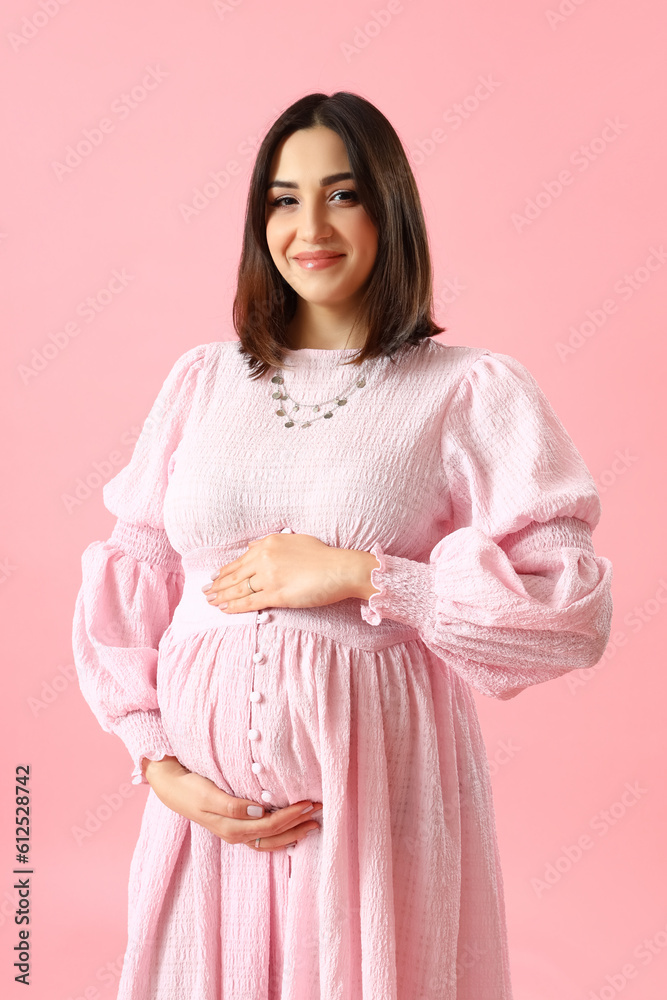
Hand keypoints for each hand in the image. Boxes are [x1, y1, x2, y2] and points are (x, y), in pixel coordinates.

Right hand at [143, 756, 321, 851]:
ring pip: (270, 841)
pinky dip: (280, 838)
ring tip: (312, 823)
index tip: (308, 803)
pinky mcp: (235, 828)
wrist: (172, 788)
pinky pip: (262, 840)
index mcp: (231, 827)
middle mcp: (236, 835)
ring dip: (293, 832)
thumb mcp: (208, 793)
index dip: (291, 816)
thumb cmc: (191, 788)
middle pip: (274, 835)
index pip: (269, 825)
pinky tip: (292, 833)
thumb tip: (259, 812)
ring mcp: (235, 834)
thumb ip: (232, 805)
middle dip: (298, 824)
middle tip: (319, 810)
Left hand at [202, 531, 376, 613]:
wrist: (340, 569)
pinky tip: (225, 609)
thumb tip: (251, 547)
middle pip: (235, 575)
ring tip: (211, 601)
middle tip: (205, 592)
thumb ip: (270, 544)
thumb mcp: (294, 540)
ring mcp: (269, 577)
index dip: (225, 571)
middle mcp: (265, 558)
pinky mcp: (277, 595)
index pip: (240, 560)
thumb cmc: (323, 556)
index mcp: (269, 544)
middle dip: (218, 585)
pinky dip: (235, 606)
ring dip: (222, 596)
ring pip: (239, 589)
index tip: (214, 577)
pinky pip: (250, 602)